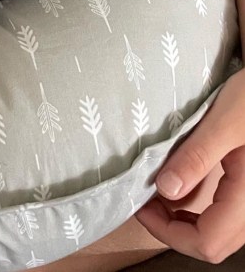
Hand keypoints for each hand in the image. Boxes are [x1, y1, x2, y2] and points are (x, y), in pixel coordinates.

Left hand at [135, 67, 244, 262]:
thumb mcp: (224, 121)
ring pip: (219, 230)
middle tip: (145, 201)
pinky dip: (199, 205)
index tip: (140, 207)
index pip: (207, 241)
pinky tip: (182, 182)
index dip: (168, 232)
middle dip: (174, 229)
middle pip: (214, 243)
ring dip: (186, 219)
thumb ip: (197, 156)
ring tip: (158, 192)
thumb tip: (165, 188)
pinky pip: (224, 211)